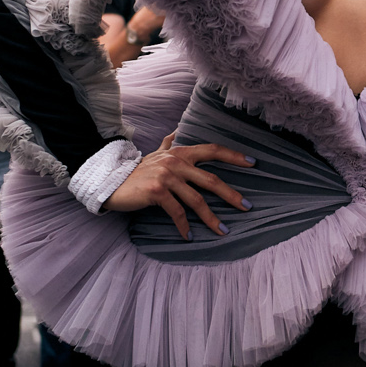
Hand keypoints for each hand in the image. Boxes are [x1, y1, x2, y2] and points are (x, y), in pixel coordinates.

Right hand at [104, 131, 249, 237]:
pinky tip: (189, 236)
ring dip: (211, 218)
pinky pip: (176, 212)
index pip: (212, 150)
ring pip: (196, 200)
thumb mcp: (154, 154)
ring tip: (223, 230)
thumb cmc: (137, 171)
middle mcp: (175, 162)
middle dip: (231, 195)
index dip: (233, 156)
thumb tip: (177, 130)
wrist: (112, 182)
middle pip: (211, 179)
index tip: (253, 164)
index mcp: (180, 152)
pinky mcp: (156, 192)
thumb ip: (168, 143)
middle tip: (247, 207)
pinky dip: (184, 226)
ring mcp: (166, 176)